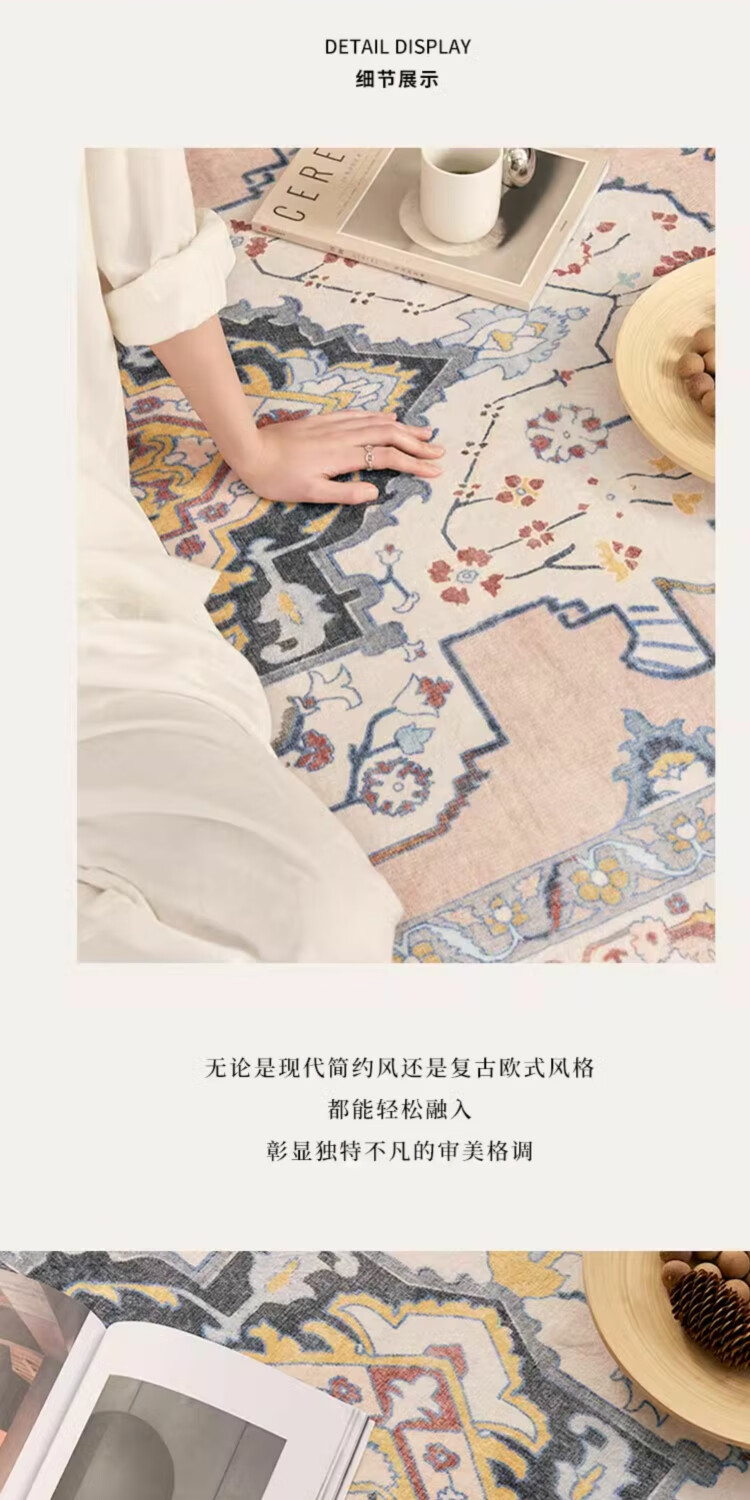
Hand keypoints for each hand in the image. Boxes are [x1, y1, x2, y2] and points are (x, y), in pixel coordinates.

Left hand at [237, 409, 443, 504]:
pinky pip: (360, 415)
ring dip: (404, 427)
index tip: (434, 472)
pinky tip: (389, 417)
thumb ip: (344, 493)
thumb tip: (375, 493)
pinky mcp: (324, 421)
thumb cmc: (277, 478)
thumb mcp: (310, 493)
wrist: (249, 449)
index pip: (387, 458)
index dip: (413, 464)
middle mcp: (343, 435)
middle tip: (439, 452)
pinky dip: (380, 416)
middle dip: (417, 444)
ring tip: (425, 433)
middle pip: (389, 436)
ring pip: (377, 422)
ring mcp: (334, 425)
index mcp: (343, 455)